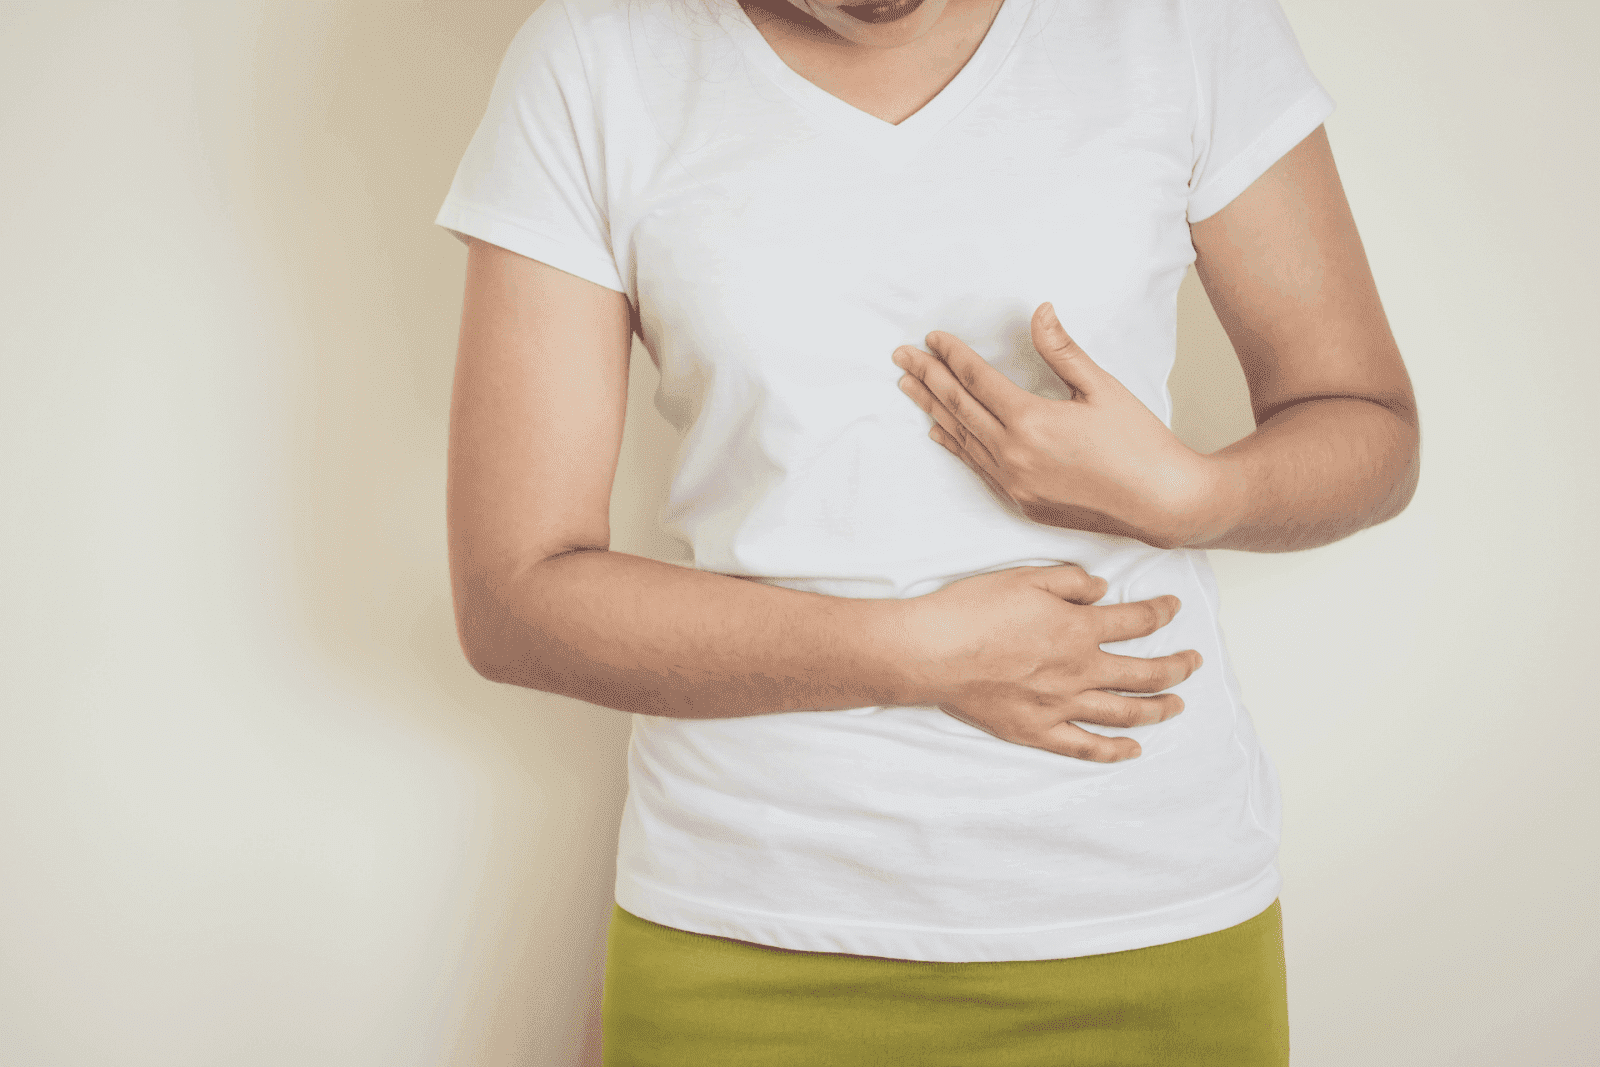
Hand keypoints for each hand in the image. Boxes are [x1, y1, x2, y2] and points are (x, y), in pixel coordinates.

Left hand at [891, 303, 1230, 548]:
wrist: (1163, 504)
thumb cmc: (1139, 444)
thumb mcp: (1101, 387)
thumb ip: (1062, 350)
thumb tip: (1039, 312)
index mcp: (1031, 421)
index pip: (976, 380)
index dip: (951, 356)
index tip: (932, 338)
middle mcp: (1013, 455)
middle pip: (958, 407)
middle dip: (927, 378)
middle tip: (901, 356)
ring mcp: (1015, 483)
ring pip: (961, 438)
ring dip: (933, 409)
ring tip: (909, 386)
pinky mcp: (1022, 503)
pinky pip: (977, 467)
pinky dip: (956, 445)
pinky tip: (940, 431)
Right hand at [899, 563, 1200, 761]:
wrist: (932, 652)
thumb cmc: (972, 610)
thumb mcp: (1025, 576)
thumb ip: (1071, 582)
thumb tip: (1102, 591)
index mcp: (1079, 630)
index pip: (1136, 622)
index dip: (1161, 613)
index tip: (1174, 609)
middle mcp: (1079, 671)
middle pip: (1144, 673)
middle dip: (1176, 667)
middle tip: (1194, 662)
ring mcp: (1061, 706)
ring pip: (1124, 712)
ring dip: (1157, 709)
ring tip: (1177, 705)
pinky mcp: (1037, 731)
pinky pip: (1085, 747)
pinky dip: (1114, 751)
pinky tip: (1133, 750)